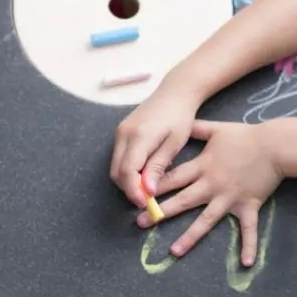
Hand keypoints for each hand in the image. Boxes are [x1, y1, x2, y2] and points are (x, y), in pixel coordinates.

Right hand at [111, 82, 201, 206]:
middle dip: (129, 189)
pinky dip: (128, 168)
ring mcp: (120, 131)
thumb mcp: (174, 143)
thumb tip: (148, 191)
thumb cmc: (180, 117)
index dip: (133, 191)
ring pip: (115, 166)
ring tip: (149, 185)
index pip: (127, 171)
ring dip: (128, 180)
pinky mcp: (121, 131)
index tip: (145, 203)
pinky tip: (145, 170)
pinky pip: (119, 156)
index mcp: (139, 136)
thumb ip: (158, 166)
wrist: (175, 92)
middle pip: (116, 172)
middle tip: (147, 198)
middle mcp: (124, 133)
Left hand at [138, 119, 283, 266]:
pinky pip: (248, 229)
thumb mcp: (217, 129)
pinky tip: (246, 263)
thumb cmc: (246, 136)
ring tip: (174, 251)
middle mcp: (212, 184)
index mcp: (203, 166)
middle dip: (160, 212)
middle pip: (183, 200)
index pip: (173, 177)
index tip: (136, 194)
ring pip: (206, 220)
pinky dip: (248, 246)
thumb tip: (180, 123)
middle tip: (141, 223)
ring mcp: (230, 198)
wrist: (275, 146)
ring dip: (190, 237)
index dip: (154, 185)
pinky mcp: (248, 206)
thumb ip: (196, 129)